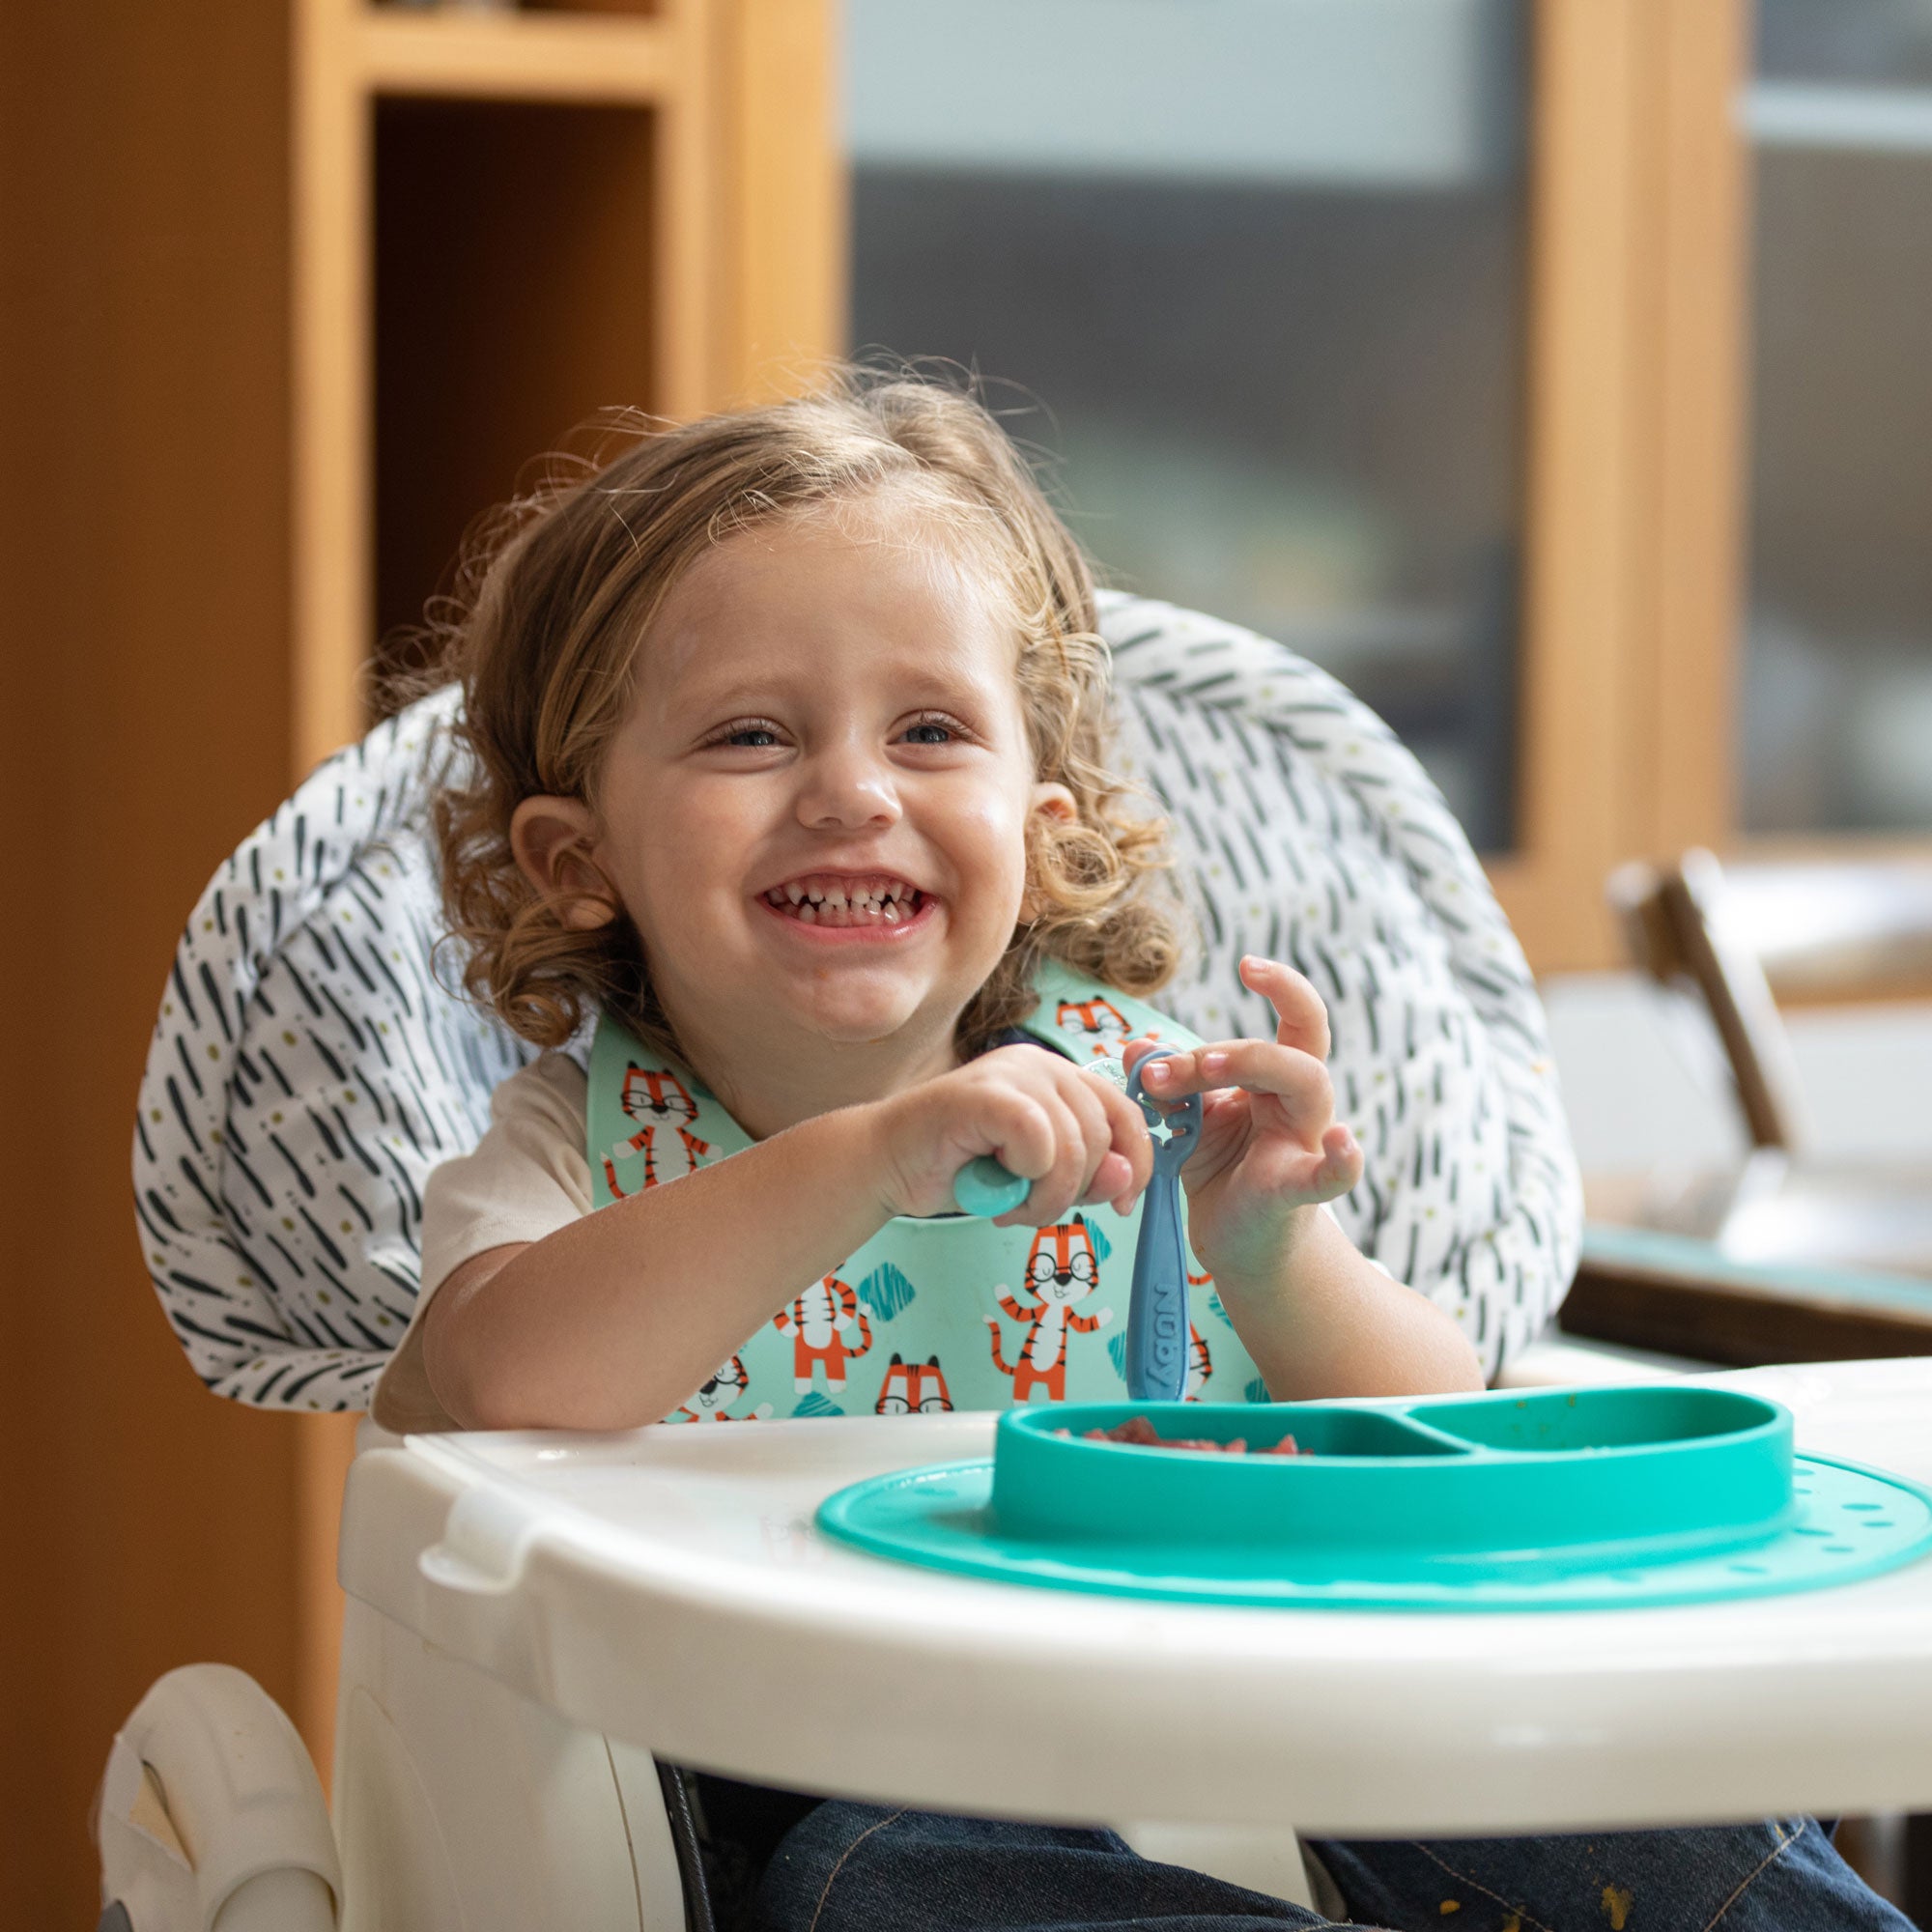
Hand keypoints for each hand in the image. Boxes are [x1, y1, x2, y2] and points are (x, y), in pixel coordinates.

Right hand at [868, 1044, 1154, 1223]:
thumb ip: (1084, 1177)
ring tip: (1008, 1204)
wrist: (887, 1165)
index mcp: (1060, 1078)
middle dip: (1075, 1191)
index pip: (1126, 1114)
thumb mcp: (1039, 1182)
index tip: (1120, 1206)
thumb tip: (1125, 1179)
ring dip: (1045, 1196)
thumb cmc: (959, 1170)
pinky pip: (1037, 1139)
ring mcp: (1013, 1071)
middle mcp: (1042, 1064)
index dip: (1134, 1163)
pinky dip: (1023, 1175)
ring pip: (1072, 1145)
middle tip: (1030, 1211)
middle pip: (1102, 1136)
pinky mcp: (986, 1091)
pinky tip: (992, 1181)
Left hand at [1123, 956, 1361, 1284]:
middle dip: (1229, 1047)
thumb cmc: (1219, 1170)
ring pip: (1308, 1084)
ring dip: (1254, 1065)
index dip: (1282, 984)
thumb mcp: (1186, 1119)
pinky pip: (1333, 1175)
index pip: (1297, 1018)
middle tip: (1163, 1070)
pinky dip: (1342, 1160)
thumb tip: (1134, 1047)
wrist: (1235, 1241)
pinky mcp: (1298, 1191)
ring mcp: (1304, 1144)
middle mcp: (1299, 1104)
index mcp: (1275, 1080)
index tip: (1245, 963)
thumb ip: (1165, 1081)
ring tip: (1202, 1074)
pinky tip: (1343, 1142)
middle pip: (1292, 1049)